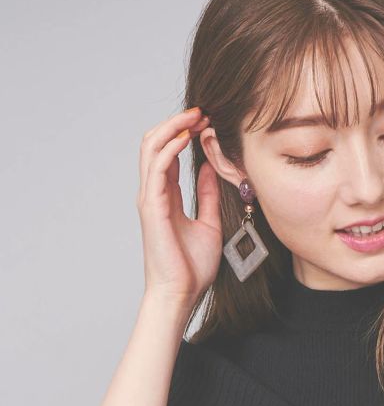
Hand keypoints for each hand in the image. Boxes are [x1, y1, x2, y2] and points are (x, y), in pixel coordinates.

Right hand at [137, 106, 222, 307]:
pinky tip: (187, 137)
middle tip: (201, 112)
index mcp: (166, 196)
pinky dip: (170, 148)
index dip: (184, 133)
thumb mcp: (209, 223)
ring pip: (152, 148)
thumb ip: (207, 195)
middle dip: (177, 123)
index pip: (168, 153)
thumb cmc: (192, 267)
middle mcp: (154, 193)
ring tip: (195, 117)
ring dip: (173, 128)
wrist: (181, 293)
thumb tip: (211, 168)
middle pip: (155, 143)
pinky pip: (157, 167)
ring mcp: (150, 198)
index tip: (206, 122)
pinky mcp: (152, 207)